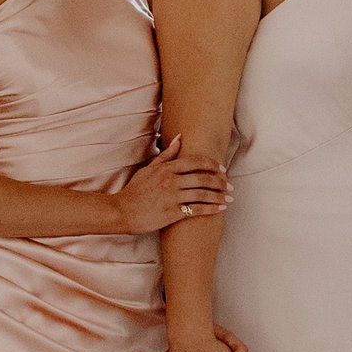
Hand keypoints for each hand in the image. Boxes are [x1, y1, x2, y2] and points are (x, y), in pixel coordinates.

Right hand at [114, 135, 228, 234]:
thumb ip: (166, 155)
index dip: (213, 165)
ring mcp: (172, 197)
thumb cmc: (135, 190)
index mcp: (167, 168)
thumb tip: (179, 138)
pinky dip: (211, 209)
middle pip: (203, 178)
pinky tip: (220, 209)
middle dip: (221, 182)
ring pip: (203, 194)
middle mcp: (171, 181)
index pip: (196, 161)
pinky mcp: (172, 213)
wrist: (121, 211)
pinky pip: (196, 210)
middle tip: (230, 186)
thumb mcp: (149, 169)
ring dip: (219, 196)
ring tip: (229, 199)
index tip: (222, 169)